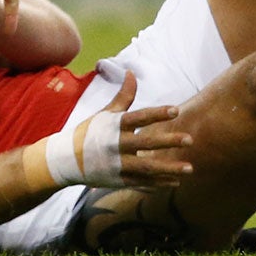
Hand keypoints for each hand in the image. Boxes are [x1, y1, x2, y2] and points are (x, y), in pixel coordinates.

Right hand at [85, 72, 194, 189]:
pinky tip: (176, 182)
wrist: (66, 160)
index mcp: (114, 125)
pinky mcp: (118, 181)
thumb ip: (123, 96)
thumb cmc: (89, 132)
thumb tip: (132, 72)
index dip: (157, 113)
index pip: (139, 117)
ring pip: (147, 168)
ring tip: (190, 168)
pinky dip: (159, 183)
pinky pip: (142, 183)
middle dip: (168, 141)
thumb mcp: (105, 113)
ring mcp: (117, 164)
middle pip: (145, 143)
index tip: (176, 110)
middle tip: (190, 140)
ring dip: (169, 168)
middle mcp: (115, 145)